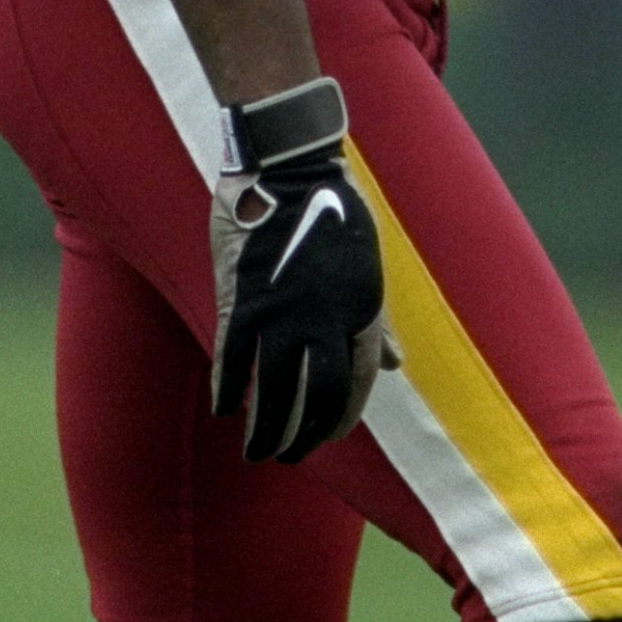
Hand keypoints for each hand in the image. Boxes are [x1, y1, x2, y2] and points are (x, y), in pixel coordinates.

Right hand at [209, 81, 396, 461]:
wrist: (290, 165)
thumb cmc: (336, 211)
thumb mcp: (369, 266)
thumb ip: (376, 321)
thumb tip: (395, 364)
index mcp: (360, 308)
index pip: (355, 383)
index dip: (342, 417)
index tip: (328, 437)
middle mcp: (324, 317)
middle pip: (316, 395)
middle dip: (304, 434)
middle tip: (291, 456)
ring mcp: (282, 310)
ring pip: (272, 387)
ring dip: (265, 426)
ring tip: (258, 452)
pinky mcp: (242, 297)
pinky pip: (233, 357)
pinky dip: (228, 387)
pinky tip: (225, 409)